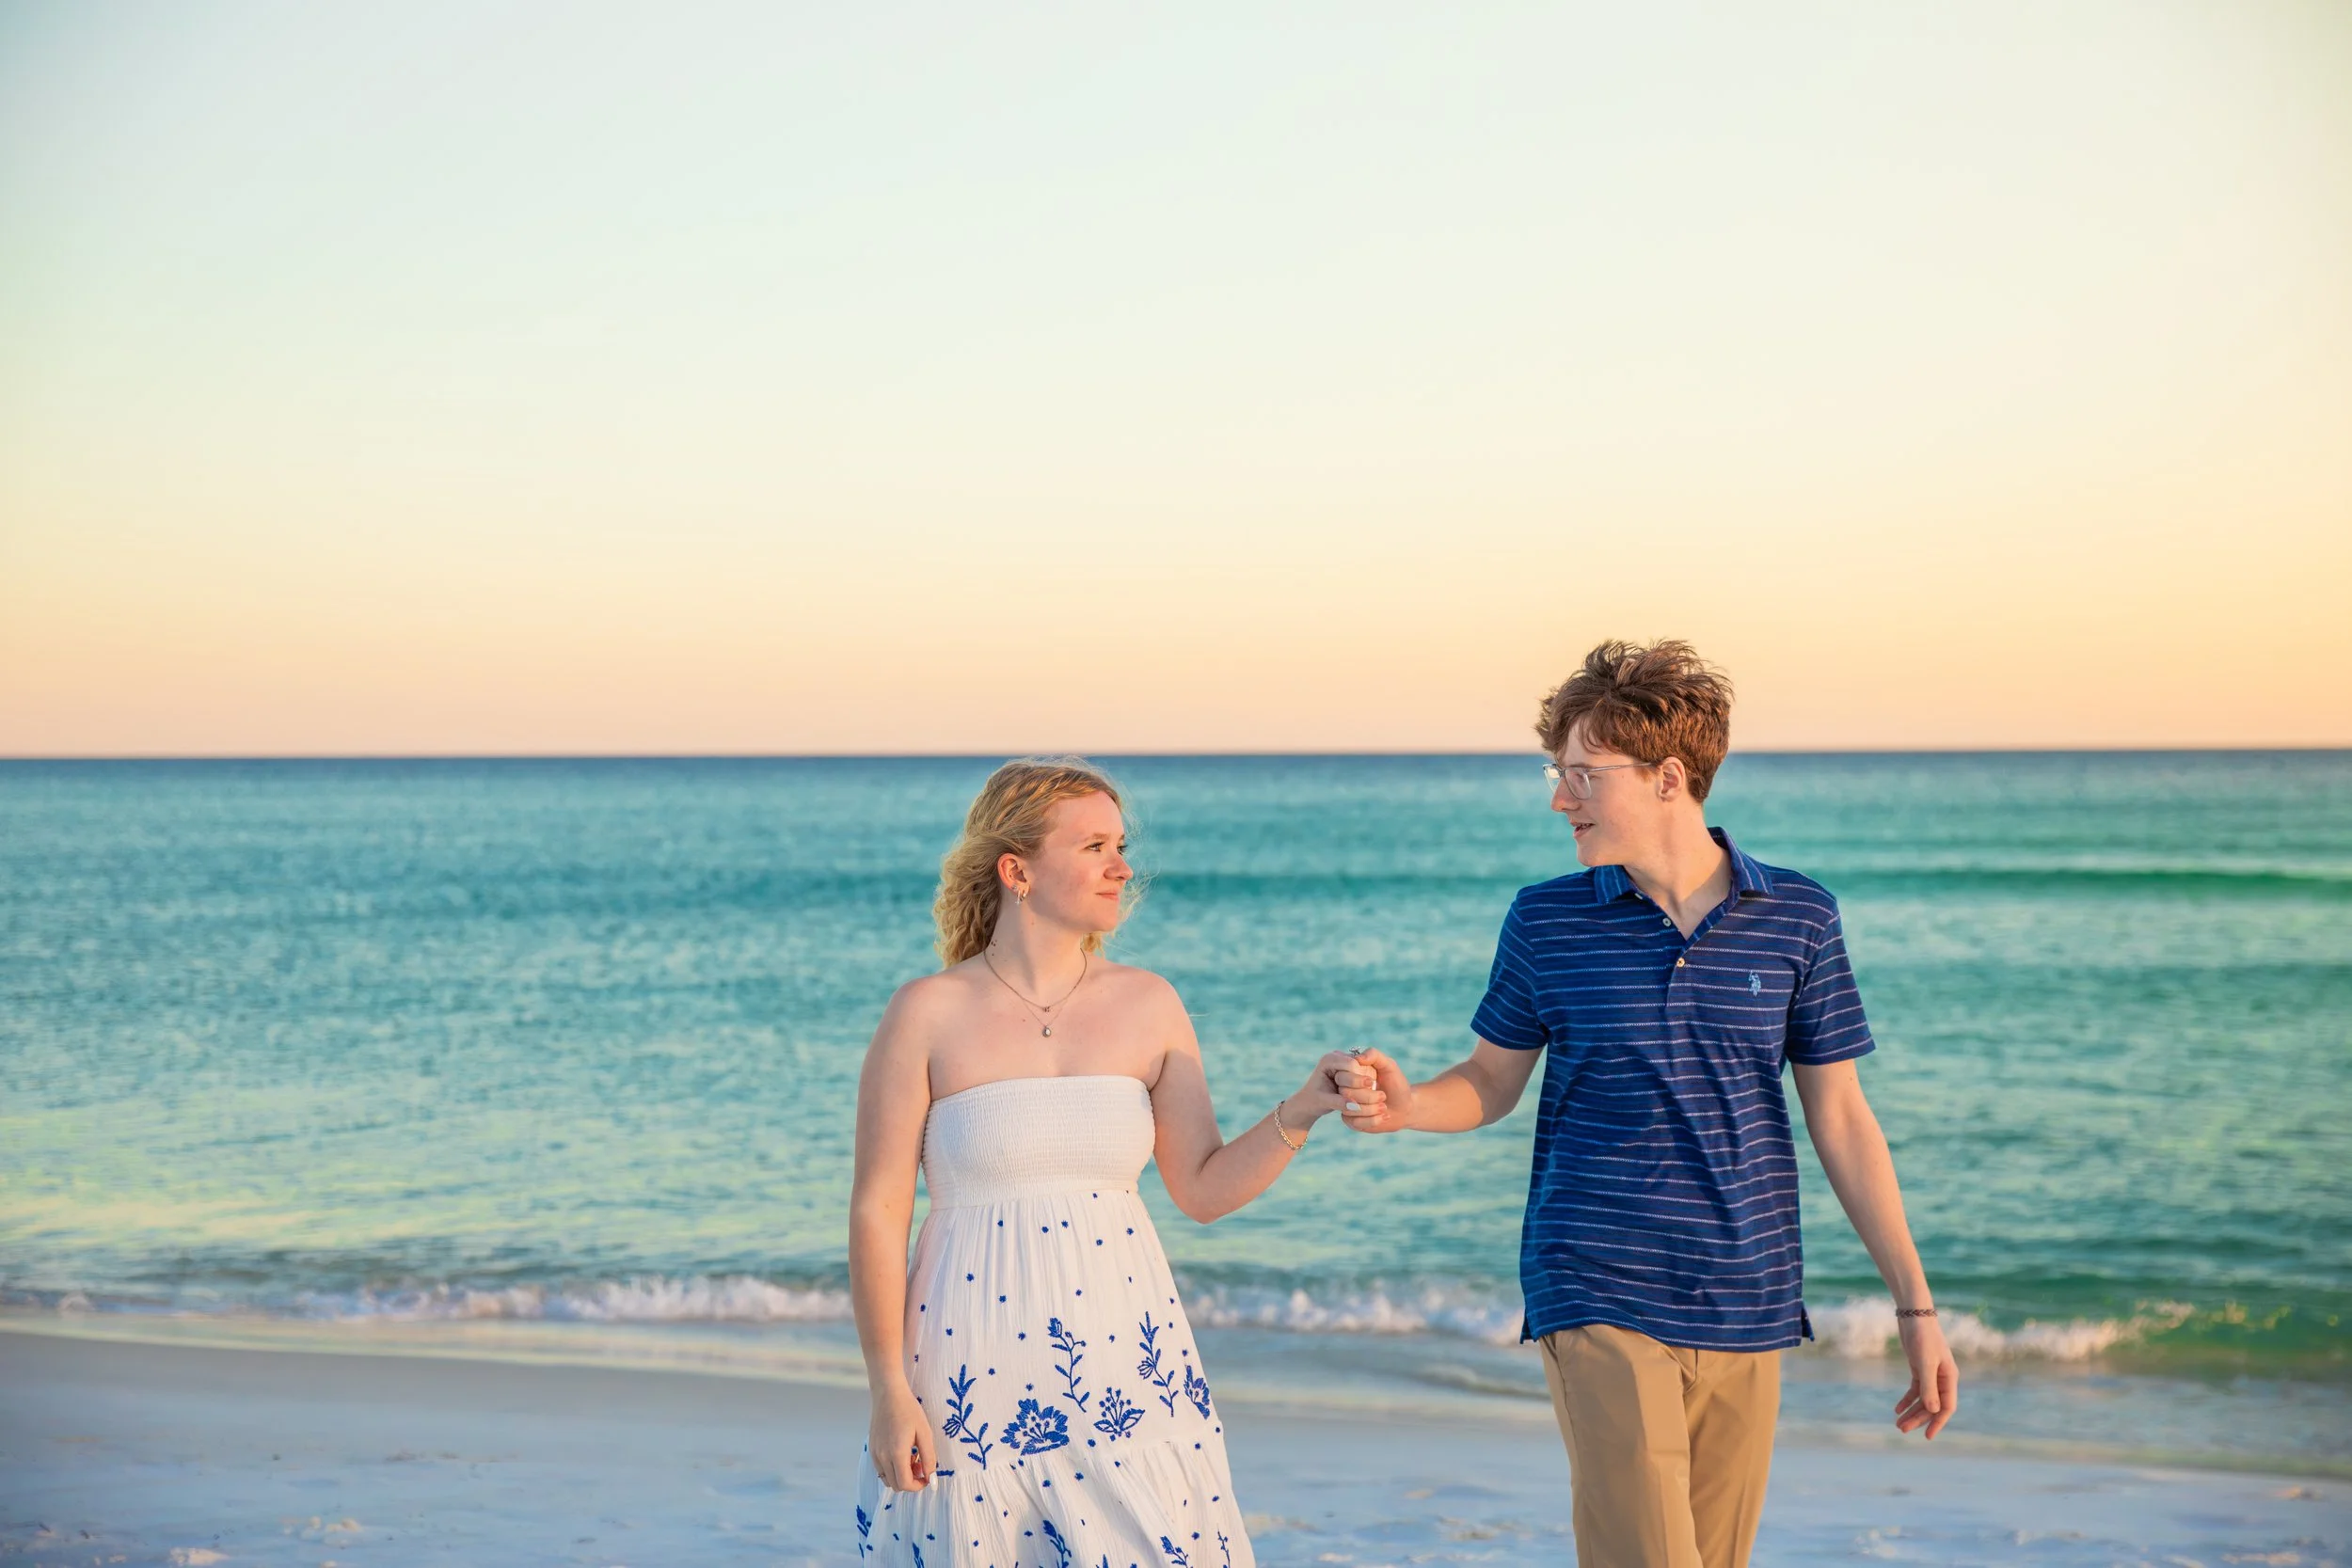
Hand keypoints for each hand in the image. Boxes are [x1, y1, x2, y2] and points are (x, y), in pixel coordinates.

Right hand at [868, 1383, 934, 1490]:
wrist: (889, 1394)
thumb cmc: (909, 1410)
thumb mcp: (925, 1433)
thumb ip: (929, 1458)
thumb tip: (932, 1479)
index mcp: (897, 1453)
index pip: (905, 1484)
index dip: (918, 1486)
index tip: (928, 1476)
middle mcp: (882, 1457)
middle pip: (896, 1485)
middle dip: (911, 1481)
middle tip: (921, 1465)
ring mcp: (875, 1454)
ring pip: (887, 1479)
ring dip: (901, 1475)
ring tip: (912, 1458)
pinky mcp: (872, 1449)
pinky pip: (881, 1469)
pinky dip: (892, 1468)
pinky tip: (901, 1452)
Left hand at [1295, 1053, 1374, 1124]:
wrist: (1311, 1102)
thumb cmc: (1315, 1102)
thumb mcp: (1324, 1103)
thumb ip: (1339, 1102)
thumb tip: (1354, 1105)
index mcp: (1328, 1060)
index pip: (1351, 1064)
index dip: (1360, 1077)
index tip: (1371, 1086)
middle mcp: (1338, 1057)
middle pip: (1359, 1066)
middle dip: (1366, 1081)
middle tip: (1378, 1093)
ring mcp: (1345, 1062)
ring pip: (1364, 1070)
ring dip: (1369, 1084)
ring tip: (1377, 1096)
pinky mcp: (1352, 1070)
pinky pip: (1365, 1074)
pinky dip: (1368, 1086)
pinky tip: (1372, 1096)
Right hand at [1331, 1048, 1412, 1132]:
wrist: (1404, 1107)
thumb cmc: (1397, 1084)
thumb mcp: (1389, 1066)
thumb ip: (1374, 1055)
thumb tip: (1357, 1058)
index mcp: (1351, 1073)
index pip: (1342, 1076)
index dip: (1356, 1080)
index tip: (1372, 1081)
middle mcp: (1345, 1088)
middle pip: (1345, 1093)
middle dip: (1368, 1097)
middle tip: (1383, 1096)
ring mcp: (1346, 1105)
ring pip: (1349, 1109)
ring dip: (1371, 1110)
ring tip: (1384, 1107)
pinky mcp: (1351, 1120)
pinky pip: (1355, 1123)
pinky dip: (1372, 1120)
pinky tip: (1384, 1116)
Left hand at [1893, 1314, 1957, 1438]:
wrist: (1913, 1315)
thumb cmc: (1923, 1337)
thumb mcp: (1925, 1362)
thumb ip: (1929, 1386)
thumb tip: (1933, 1410)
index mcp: (1949, 1378)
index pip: (1946, 1407)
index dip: (1937, 1422)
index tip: (1927, 1435)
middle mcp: (1942, 1378)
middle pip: (1932, 1405)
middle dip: (1918, 1418)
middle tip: (1901, 1429)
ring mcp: (1930, 1374)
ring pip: (1923, 1399)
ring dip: (1911, 1411)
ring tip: (1898, 1423)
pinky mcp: (1919, 1368)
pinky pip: (1915, 1390)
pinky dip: (1907, 1400)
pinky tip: (1897, 1408)